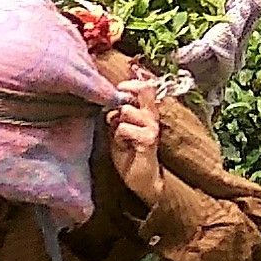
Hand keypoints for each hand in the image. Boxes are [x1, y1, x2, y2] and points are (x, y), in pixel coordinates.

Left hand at [105, 74, 173, 202]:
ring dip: (116, 124)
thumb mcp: (120, 128)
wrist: (142, 179)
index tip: (121, 86)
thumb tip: (108, 97)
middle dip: (121, 100)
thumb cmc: (129, 153)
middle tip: (116, 117)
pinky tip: (124, 146)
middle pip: (139, 90)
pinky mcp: (148, 140)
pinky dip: (118, 137)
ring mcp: (152, 127)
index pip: (145, 86)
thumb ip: (118, 113)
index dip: (133, 81)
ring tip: (121, 137)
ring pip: (126, 110)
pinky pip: (124, 128)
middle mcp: (152, 116)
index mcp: (147, 111)